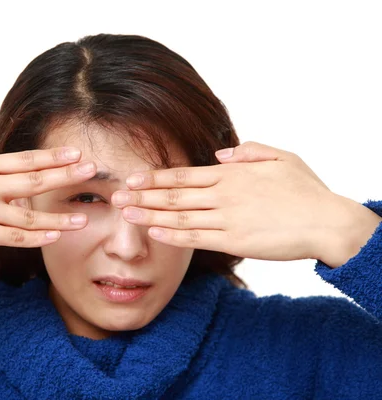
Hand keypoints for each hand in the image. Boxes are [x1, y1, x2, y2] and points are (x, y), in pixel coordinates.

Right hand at [0, 134, 96, 258]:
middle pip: (34, 179)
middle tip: (93, 171)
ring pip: (29, 214)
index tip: (75, 153)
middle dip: (66, 176)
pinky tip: (54, 237)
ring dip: (58, 216)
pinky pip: (13, 236)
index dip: (52, 157)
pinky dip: (36, 237)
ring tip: (83, 218)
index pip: (23, 159)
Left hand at [111, 141, 348, 262]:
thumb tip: (219, 154)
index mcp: (231, 174)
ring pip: (178, 216)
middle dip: (141, 195)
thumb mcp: (280, 157)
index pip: (183, 174)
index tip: (132, 179)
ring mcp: (226, 218)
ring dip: (148, 214)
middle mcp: (223, 194)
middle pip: (174, 194)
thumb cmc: (305, 190)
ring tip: (124, 214)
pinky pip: (196, 238)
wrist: (326, 222)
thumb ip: (248, 152)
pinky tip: (152, 232)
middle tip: (114, 197)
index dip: (154, 177)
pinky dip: (172, 235)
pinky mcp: (234, 241)